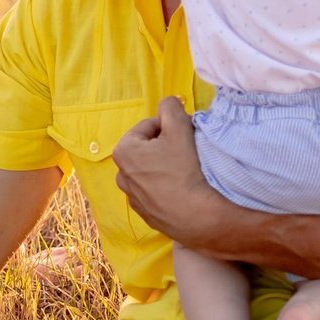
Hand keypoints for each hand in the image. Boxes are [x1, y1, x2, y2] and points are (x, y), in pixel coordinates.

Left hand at [112, 96, 241, 249]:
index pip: (149, 126)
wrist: (199, 216)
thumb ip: (170, 107)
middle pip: (148, 149)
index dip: (169, 128)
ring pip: (151, 171)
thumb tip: (167, 103)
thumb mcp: (180, 128)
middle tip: (185, 154)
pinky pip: (155, 192)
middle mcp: (121, 175)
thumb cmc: (186, 169)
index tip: (183, 137)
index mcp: (124, 151)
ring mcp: (132, 197)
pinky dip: (166, 188)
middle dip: (165, 147)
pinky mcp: (145, 214)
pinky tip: (181, 190)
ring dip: (164, 167)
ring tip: (184, 173)